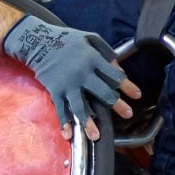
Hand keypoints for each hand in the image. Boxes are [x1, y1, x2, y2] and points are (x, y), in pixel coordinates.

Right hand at [2, 15, 137, 141]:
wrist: (38, 41)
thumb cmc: (67, 39)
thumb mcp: (90, 38)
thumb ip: (107, 52)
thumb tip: (119, 70)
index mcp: (92, 59)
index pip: (114, 75)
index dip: (127, 86)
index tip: (137, 95)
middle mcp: (81, 74)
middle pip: (102, 92)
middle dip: (116, 104)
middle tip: (127, 114)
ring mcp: (67, 84)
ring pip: (80, 106)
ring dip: (88, 122)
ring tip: (95, 136)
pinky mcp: (55, 90)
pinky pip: (60, 109)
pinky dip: (64, 122)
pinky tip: (68, 134)